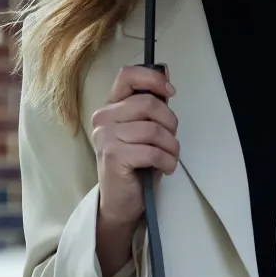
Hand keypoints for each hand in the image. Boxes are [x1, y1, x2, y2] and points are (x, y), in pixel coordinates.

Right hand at [92, 65, 179, 228]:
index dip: (153, 79)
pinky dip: (167, 161)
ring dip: (171, 146)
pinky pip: (153, 151)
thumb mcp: (144, 129)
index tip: (170, 92)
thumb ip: (151, 105)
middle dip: (170, 123)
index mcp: (111, 106)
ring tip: (169, 157)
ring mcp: (106, 136)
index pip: (128, 75)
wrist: (120, 201)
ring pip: (154, 130)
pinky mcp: (113, 156)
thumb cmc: (136, 164)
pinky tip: (165, 167)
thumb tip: (165, 75)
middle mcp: (104, 117)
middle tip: (171, 140)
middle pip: (149, 103)